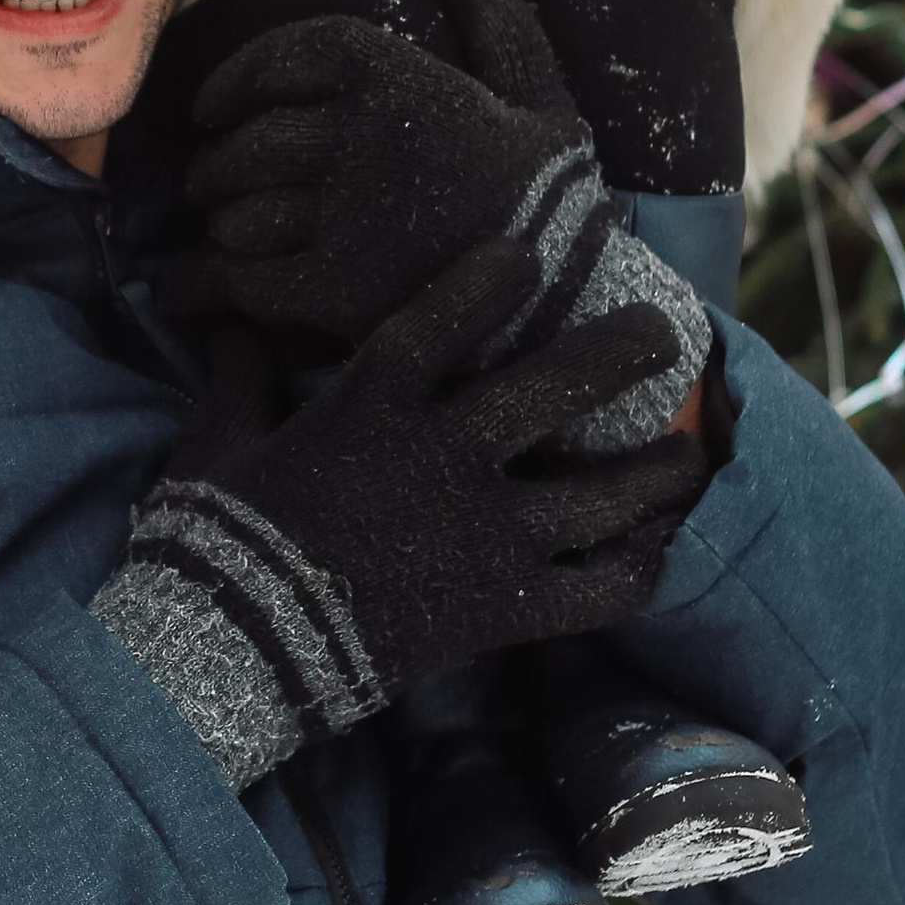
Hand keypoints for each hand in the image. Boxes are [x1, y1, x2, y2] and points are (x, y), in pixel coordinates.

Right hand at [92, 237, 702, 789]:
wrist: (233, 649)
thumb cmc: (217, 536)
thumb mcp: (215, 443)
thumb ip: (238, 380)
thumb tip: (232, 326)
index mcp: (372, 408)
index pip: (443, 321)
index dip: (488, 281)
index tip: (527, 255)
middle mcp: (442, 460)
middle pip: (550, 392)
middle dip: (616, 354)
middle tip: (666, 329)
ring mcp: (482, 537)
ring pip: (597, 495)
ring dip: (653, 471)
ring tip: (689, 451)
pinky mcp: (500, 609)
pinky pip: (593, 591)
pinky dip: (634, 569)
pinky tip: (657, 549)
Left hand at [181, 0, 595, 354]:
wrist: (570, 288)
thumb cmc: (545, 185)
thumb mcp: (534, 87)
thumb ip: (495, 16)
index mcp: (390, 76)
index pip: (282, 59)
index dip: (234, 81)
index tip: (208, 108)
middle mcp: (354, 134)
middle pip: (251, 143)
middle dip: (218, 164)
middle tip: (208, 179)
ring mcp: (340, 213)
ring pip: (240, 211)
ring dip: (220, 221)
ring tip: (219, 226)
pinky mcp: (334, 288)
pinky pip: (241, 278)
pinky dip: (208, 283)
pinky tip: (194, 289)